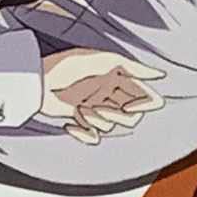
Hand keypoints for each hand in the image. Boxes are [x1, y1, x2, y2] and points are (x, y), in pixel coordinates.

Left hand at [37, 46, 156, 141]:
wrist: (36, 81)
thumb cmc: (66, 66)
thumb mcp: (102, 60)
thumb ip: (132, 67)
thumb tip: (160, 74)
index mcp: (117, 78)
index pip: (144, 97)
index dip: (143, 104)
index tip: (129, 105)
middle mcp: (109, 94)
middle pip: (131, 117)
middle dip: (116, 116)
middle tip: (96, 108)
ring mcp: (96, 108)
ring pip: (111, 127)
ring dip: (96, 121)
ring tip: (79, 110)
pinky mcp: (81, 120)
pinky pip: (94, 137)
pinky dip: (83, 134)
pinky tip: (71, 124)